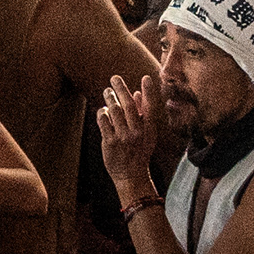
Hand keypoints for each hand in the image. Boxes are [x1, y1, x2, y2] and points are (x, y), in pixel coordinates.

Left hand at [94, 74, 160, 202]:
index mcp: (149, 130)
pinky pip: (103, 121)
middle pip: (128, 105)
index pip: (150, 107)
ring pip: (114, 111)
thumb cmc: (139, 152)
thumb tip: (136, 93)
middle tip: (115, 78)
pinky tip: (103, 111)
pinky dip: (102, 113)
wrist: (131, 176)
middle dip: (121, 89)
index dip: (149, 92)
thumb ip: (143, 113)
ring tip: (107, 92)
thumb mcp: (147, 134)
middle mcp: (137, 133)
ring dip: (110, 98)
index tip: (146, 78)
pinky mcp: (110, 143)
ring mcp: (123, 138)